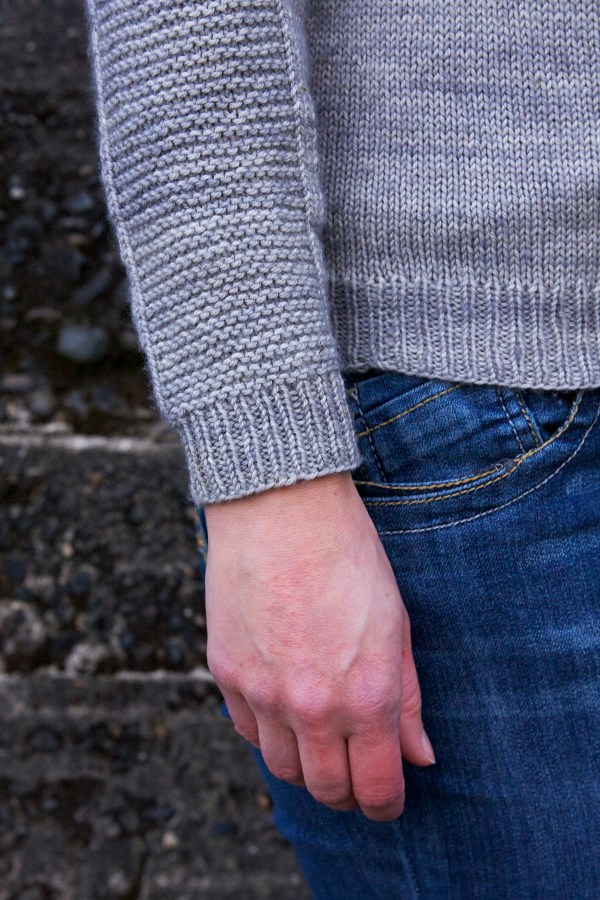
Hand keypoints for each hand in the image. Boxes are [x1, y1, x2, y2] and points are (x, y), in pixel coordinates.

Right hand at [204, 471, 434, 821]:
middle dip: (348, 794)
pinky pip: (248, 730)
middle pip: (326, 789)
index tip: (387, 800)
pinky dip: (269, 733)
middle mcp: (312, 706)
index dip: (385, 804)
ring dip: (307, 766)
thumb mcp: (396, 624)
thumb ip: (408, 698)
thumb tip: (420, 756)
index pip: (375, 787)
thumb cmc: (349, 556)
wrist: (281, 508)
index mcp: (366, 695)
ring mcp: (263, 693)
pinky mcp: (227, 673)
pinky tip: (284, 708)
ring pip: (283, 768)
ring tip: (320, 742)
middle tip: (356, 777)